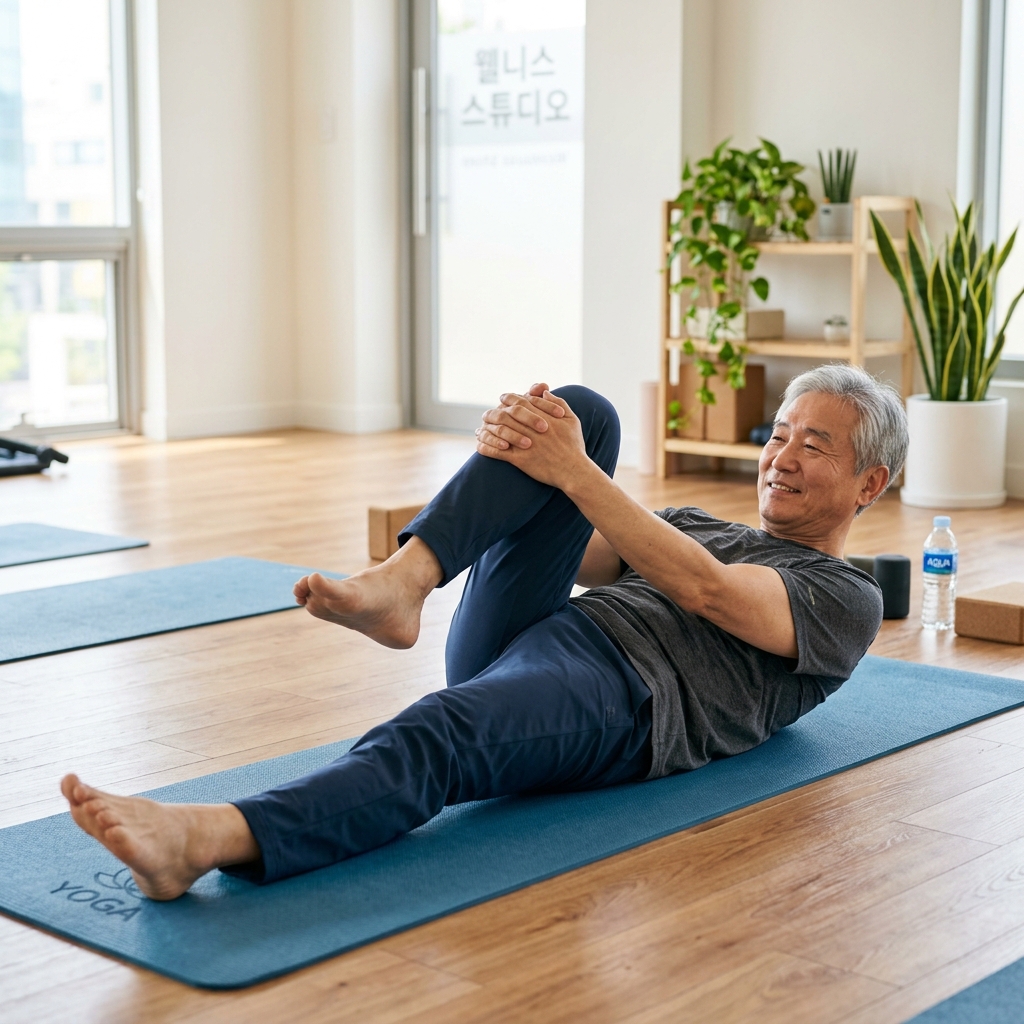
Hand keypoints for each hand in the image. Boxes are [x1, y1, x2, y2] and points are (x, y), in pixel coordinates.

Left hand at [475, 387, 589, 489]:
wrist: (573, 471)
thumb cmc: (574, 446)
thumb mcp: (572, 420)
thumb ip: (559, 402)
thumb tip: (544, 391)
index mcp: (543, 417)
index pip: (522, 401)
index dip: (510, 398)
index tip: (503, 398)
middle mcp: (532, 428)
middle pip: (508, 413)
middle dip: (495, 411)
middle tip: (488, 412)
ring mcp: (525, 443)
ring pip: (500, 430)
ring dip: (488, 428)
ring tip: (481, 428)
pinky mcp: (521, 459)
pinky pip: (498, 452)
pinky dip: (487, 448)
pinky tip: (480, 446)